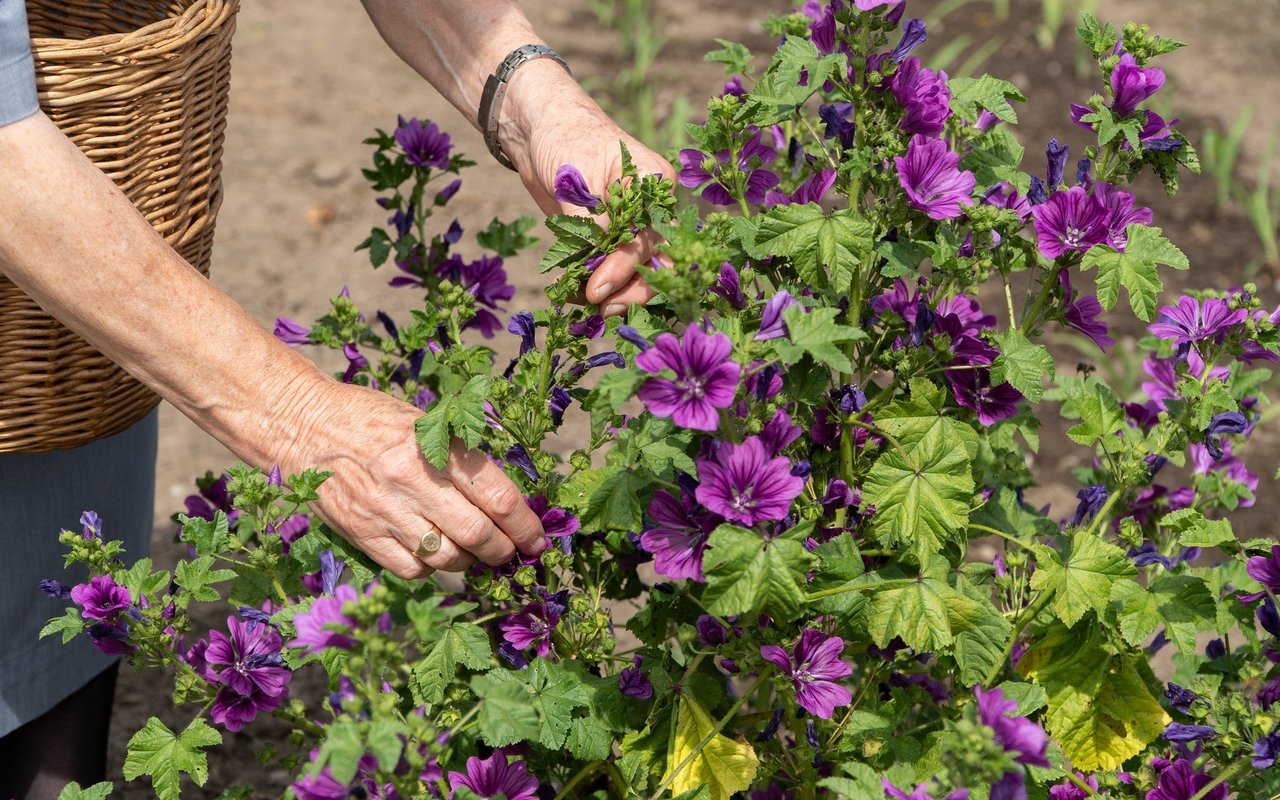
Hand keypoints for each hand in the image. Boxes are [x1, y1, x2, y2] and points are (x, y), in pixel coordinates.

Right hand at [277, 380, 544, 579]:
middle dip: (503, 551)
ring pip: (447, 558)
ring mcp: (386, 511)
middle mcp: (412, 481)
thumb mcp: (425, 423)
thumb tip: (507, 502)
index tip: (536, 539)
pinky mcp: (363, 534)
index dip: (525, 525)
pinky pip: (412, 569)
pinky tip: (435, 555)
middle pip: (477, 534)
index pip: (497, 496)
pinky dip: (432, 569)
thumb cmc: (374, 420)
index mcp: (435, 447)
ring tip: (474, 554)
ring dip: (469, 562)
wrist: (306, 426)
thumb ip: (462, 459)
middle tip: (511, 554)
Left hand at [506, 66, 675, 315]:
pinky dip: (594, 283)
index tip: (597, 288)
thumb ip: (592, 227)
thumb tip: (599, 275)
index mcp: (656, 185)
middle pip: (655, 261)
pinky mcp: (609, 236)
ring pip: (636, 271)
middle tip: (600, 309)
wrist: (537, 127)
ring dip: (613, 293)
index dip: (626, 267)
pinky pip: (610, 268)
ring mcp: (632, 223)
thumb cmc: (564, 138)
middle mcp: (651, 207)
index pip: (650, 237)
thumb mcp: (579, 181)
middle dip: (630, 289)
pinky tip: (572, 291)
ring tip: (582, 304)